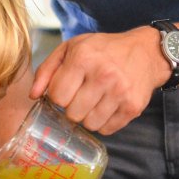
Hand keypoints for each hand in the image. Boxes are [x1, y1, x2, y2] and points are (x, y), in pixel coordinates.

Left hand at [30, 26, 160, 134]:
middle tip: (81, 95)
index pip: (57, 96)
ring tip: (94, 100)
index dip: (58, 95)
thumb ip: (47, 70)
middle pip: (72, 114)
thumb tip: (33, 96)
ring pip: (89, 125)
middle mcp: (103, 75)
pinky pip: (107, 130)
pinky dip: (103, 122)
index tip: (65, 88)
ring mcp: (120, 93)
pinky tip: (107, 106)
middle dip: (72, 107)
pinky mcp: (133, 107)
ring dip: (87, 117)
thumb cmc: (102, 50)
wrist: (146, 52)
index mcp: (83, 58)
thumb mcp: (71, 48)